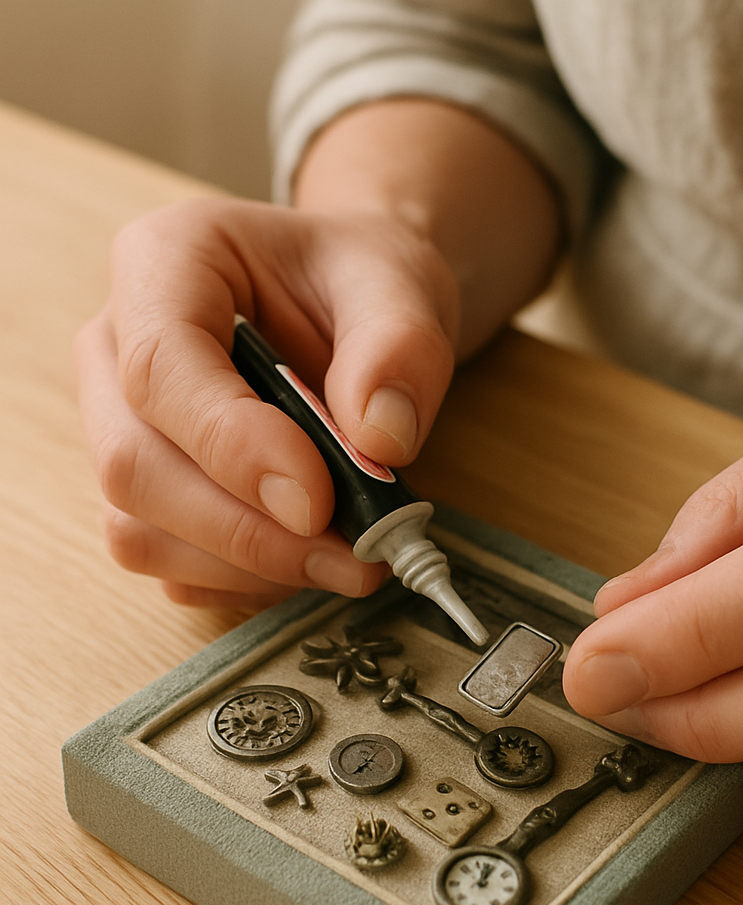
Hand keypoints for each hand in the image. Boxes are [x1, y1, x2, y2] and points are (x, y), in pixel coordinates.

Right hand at [75, 100, 560, 608]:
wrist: (356, 307)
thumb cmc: (362, 282)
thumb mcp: (401, 285)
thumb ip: (399, 349)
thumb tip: (380, 442)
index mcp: (165, 263)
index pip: (161, 367)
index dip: (233, 446)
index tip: (320, 501)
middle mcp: (118, 347)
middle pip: (134, 465)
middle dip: (249, 532)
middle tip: (357, 556)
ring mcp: (123, 425)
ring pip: (140, 529)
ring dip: (249, 566)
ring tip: (350, 559)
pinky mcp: (151, 489)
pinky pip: (169, 560)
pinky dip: (243, 579)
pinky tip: (311, 558)